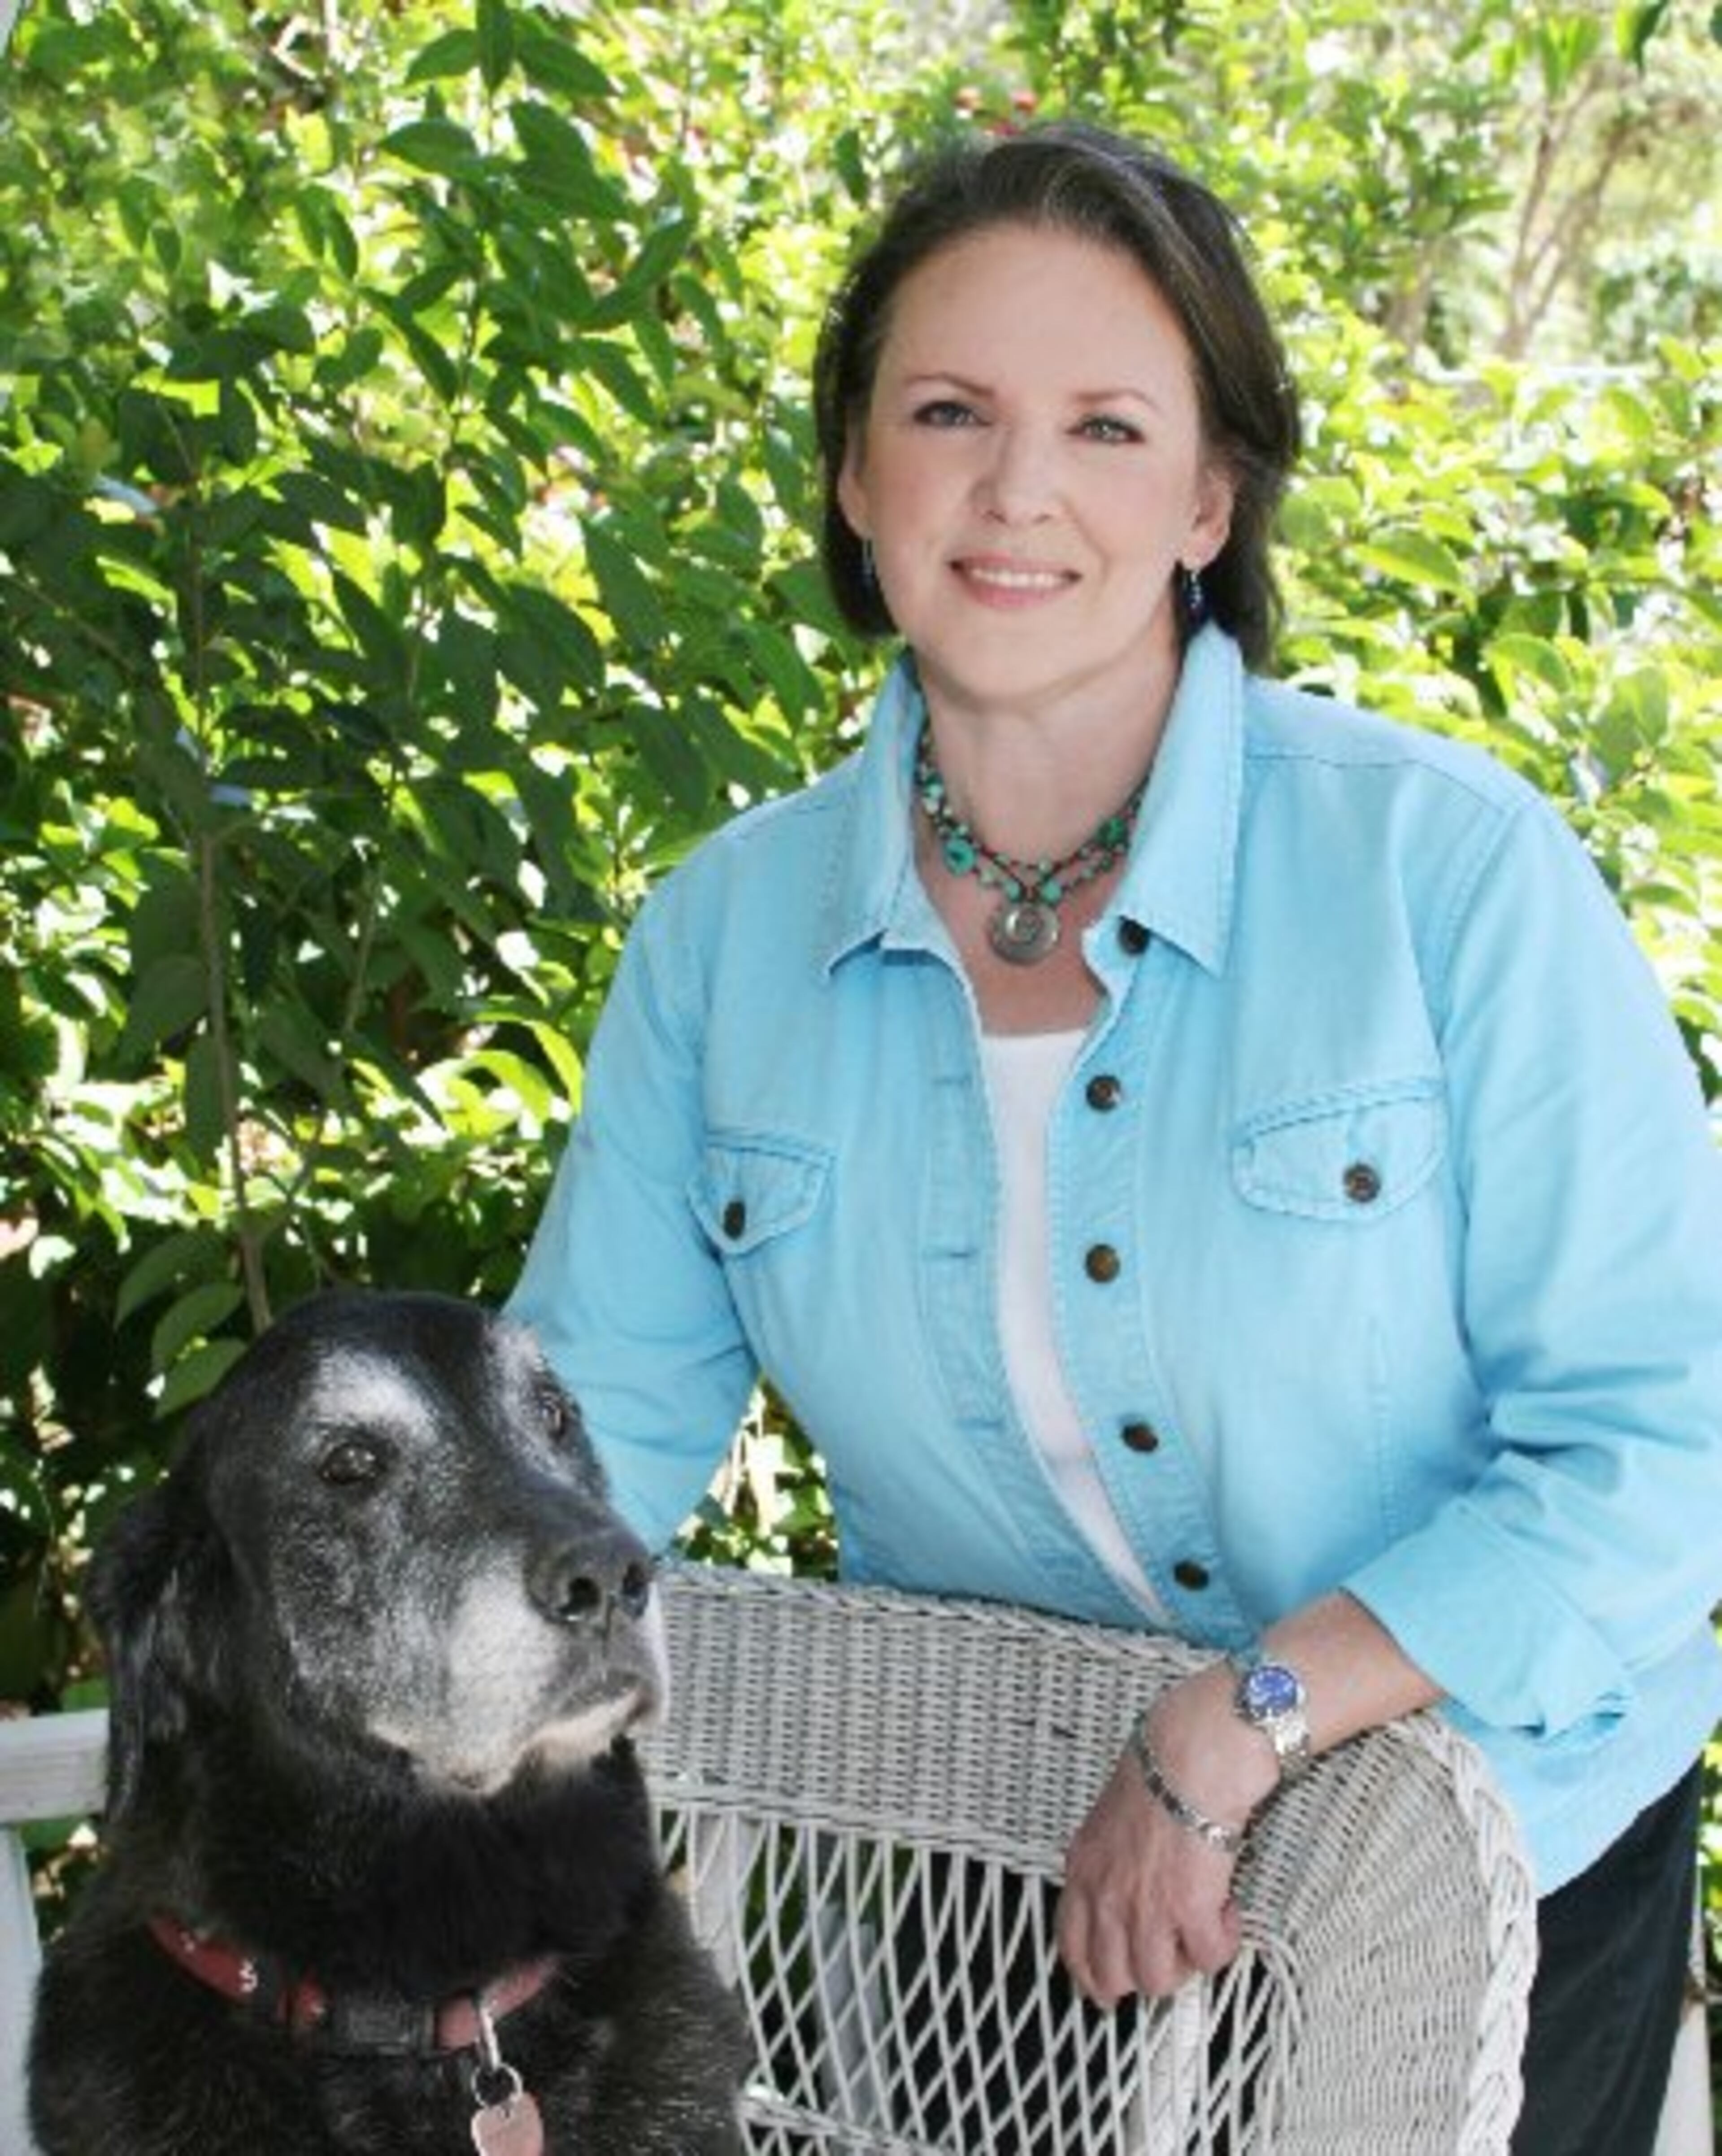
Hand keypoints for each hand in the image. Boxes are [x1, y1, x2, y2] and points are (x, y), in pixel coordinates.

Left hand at [1055, 1672, 1270, 2006]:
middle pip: (1112, 1978)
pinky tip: (1226, 1908)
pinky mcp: (1190, 1910)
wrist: (1191, 1754)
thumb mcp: (1108, 1822)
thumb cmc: (1158, 1775)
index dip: (1093, 1978)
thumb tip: (1121, 1899)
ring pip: (1159, 1981)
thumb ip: (1107, 1865)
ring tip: (1201, 1926)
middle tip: (1172, 1952)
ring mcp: (1145, 1907)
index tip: (1111, 1988)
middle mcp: (1107, 1896)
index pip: (1072, 1948)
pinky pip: (1209, 1958)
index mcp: (1084, 1871)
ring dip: (1186, 1961)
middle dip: (1144, 1975)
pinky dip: (1223, 1941)